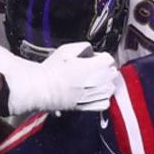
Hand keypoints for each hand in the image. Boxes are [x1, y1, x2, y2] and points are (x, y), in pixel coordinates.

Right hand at [0, 40, 118, 114]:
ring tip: (88, 81)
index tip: (91, 59)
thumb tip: (92, 51)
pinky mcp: (92, 107)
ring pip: (110, 88)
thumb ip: (84, 47)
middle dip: (103, 69)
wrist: (41, 88)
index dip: (100, 57)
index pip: (109, 59)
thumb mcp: (66, 50)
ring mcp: (96, 95)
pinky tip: (90, 93)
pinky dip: (101, 98)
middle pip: (112, 73)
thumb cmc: (51, 69)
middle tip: (89, 69)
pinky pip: (105, 102)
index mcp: (95, 66)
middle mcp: (99, 82)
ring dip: (103, 83)